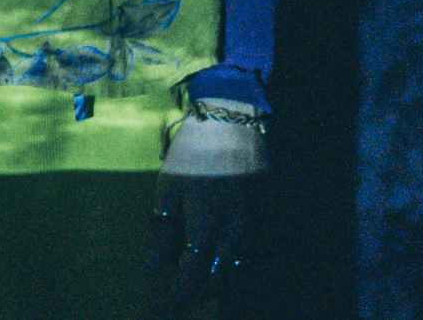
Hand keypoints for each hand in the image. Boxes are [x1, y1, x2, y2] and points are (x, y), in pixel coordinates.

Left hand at [150, 113, 268, 307]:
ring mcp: (253, 226)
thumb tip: (158, 267)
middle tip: (179, 293)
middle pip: (218, 280)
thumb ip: (164, 229)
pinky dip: (232, 262)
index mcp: (206, 225)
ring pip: (235, 269)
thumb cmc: (194, 150)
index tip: (164, 309)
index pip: (192, 276)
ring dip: (216, 279)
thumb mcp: (169, 185)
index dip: (178, 297)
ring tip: (197, 277)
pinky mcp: (264, 216)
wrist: (235, 121)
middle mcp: (234, 233)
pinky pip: (248, 252)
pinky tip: (219, 256)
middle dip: (198, 291)